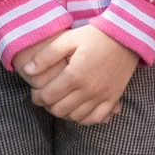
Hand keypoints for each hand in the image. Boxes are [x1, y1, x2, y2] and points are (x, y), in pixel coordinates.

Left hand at [18, 26, 138, 124]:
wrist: (127, 37)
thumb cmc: (95, 35)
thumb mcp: (68, 39)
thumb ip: (46, 56)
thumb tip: (27, 70)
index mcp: (75, 75)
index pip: (48, 96)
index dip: (37, 97)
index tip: (35, 92)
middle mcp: (88, 90)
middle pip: (60, 110)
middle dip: (48, 106)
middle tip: (46, 97)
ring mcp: (102, 96)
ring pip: (76, 117)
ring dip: (64, 113)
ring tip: (60, 102)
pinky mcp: (113, 98)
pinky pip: (96, 118)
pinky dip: (84, 119)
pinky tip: (78, 111)